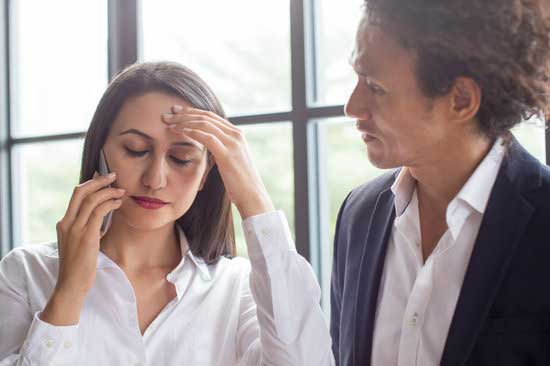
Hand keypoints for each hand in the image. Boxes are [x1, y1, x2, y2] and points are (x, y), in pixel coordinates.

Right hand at [41, 172, 124, 324]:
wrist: (71, 285)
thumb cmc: (78, 267)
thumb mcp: (78, 244)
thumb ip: (85, 229)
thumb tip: (99, 218)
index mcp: (64, 224)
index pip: (75, 196)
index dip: (90, 184)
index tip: (103, 178)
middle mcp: (67, 223)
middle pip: (80, 191)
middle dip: (98, 181)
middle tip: (113, 175)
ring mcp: (75, 229)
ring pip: (91, 199)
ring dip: (108, 191)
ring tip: (121, 190)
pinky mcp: (86, 236)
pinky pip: (98, 212)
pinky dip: (110, 203)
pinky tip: (118, 203)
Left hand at [162, 105, 274, 218]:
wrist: (253, 196)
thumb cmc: (239, 183)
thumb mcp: (231, 161)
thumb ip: (221, 149)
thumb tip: (208, 146)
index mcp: (236, 134)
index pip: (211, 116)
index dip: (192, 112)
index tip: (176, 112)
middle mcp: (236, 135)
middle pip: (206, 116)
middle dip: (184, 114)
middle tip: (167, 115)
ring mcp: (233, 143)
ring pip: (205, 124)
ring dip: (184, 122)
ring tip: (169, 124)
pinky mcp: (228, 154)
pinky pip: (207, 137)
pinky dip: (192, 132)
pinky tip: (180, 132)